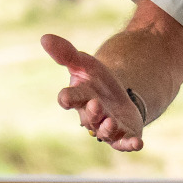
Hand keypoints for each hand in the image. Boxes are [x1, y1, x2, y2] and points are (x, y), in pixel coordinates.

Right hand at [40, 33, 144, 152]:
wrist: (119, 95)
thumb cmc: (96, 80)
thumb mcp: (85, 63)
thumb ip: (66, 53)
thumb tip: (44, 37)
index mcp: (80, 97)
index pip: (70, 98)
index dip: (67, 98)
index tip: (65, 98)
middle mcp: (92, 115)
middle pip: (89, 116)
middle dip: (92, 112)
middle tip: (95, 104)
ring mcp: (107, 127)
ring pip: (105, 131)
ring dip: (107, 128)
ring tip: (111, 121)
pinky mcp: (124, 135)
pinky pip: (125, 142)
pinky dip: (131, 144)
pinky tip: (138, 144)